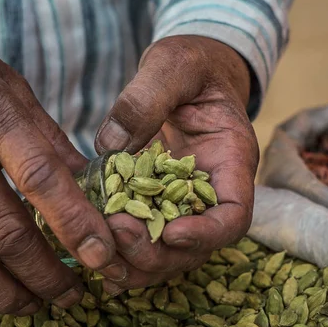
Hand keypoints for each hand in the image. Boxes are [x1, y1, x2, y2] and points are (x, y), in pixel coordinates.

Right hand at [0, 0, 117, 313]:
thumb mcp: (5, 82)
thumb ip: (45, 134)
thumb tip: (85, 178)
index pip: (42, 179)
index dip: (77, 224)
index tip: (103, 256)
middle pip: (7, 232)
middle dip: (47, 274)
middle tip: (72, 296)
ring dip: (2, 291)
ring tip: (31, 305)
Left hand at [95, 35, 258, 293]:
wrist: (189, 73)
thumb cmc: (192, 64)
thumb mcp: (173, 64)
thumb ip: (147, 96)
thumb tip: (111, 145)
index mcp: (231, 160)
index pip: (234, 215)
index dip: (207, 234)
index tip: (170, 232)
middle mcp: (211, 191)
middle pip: (196, 247)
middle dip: (157, 252)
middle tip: (115, 234)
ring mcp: (183, 201)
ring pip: (168, 253)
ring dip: (135, 262)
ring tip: (98, 251)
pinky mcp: (156, 201)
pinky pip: (144, 238)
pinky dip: (121, 252)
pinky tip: (93, 250)